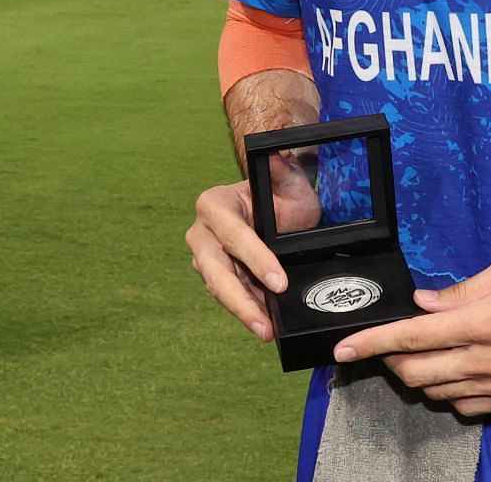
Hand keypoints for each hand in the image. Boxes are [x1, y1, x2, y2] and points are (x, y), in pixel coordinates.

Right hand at [184, 170, 320, 341]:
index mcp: (215, 204)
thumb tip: (277, 159)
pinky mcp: (214, 276)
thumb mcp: (288, 180)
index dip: (255, 259)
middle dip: (241, 300)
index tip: (278, 282)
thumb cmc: (280, 192)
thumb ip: (282, 171)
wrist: (276, 205)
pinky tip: (263, 324)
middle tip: (264, 325)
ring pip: (219, 288)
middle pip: (216, 270)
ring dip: (243, 311)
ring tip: (266, 331)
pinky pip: (229, 295)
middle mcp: (202, 232)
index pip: (234, 234)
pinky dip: (246, 310)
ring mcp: (205, 257)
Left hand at [332, 255, 490, 415]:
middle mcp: (489, 360)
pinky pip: (465, 407)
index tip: (345, 348)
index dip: (373, 343)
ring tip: (420, 352)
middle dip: (391, 359)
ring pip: (437, 392)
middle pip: (417, 372)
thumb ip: (465, 289)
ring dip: (418, 374)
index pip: (413, 336)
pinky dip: (447, 391)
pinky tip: (453, 371)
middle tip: (390, 341)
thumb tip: (426, 303)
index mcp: (486, 322)